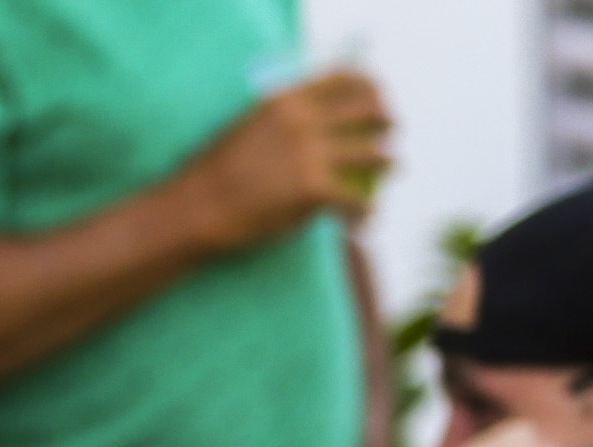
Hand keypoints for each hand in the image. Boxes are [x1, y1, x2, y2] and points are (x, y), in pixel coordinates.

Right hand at [178, 70, 391, 251]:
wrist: (199, 206)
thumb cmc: (216, 172)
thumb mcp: (249, 125)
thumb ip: (283, 120)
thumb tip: (309, 127)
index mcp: (288, 99)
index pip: (345, 79)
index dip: (369, 88)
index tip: (376, 100)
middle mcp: (304, 120)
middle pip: (367, 110)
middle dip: (386, 121)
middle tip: (391, 134)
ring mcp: (311, 154)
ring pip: (373, 154)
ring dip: (388, 163)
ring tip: (393, 169)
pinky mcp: (314, 190)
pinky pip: (357, 199)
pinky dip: (365, 212)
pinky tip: (364, 220)